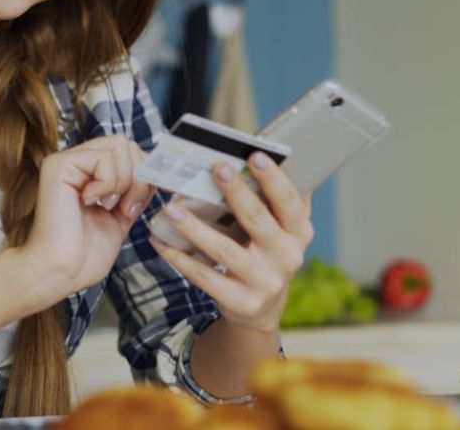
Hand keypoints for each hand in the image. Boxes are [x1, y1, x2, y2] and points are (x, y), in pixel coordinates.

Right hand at [21, 135, 155, 299]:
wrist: (59, 273)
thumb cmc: (84, 255)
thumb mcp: (121, 217)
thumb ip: (135, 191)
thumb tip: (156, 170)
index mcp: (90, 173)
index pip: (129, 150)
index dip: (146, 171)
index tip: (142, 202)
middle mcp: (77, 162)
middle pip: (126, 144)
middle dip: (138, 177)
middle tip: (125, 207)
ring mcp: (67, 161)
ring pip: (119, 147)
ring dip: (125, 182)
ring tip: (109, 207)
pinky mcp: (58, 165)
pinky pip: (102, 158)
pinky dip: (108, 182)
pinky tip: (91, 202)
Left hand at [150, 152, 313, 333]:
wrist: (261, 307)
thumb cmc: (265, 250)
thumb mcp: (280, 228)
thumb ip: (273, 198)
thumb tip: (256, 151)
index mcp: (299, 233)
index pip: (289, 202)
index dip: (274, 179)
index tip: (255, 155)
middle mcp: (287, 257)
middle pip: (257, 220)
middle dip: (236, 192)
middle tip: (215, 168)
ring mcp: (265, 282)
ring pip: (225, 250)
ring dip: (195, 227)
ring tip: (171, 208)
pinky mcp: (241, 302)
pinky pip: (205, 277)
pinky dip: (180, 258)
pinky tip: (160, 241)